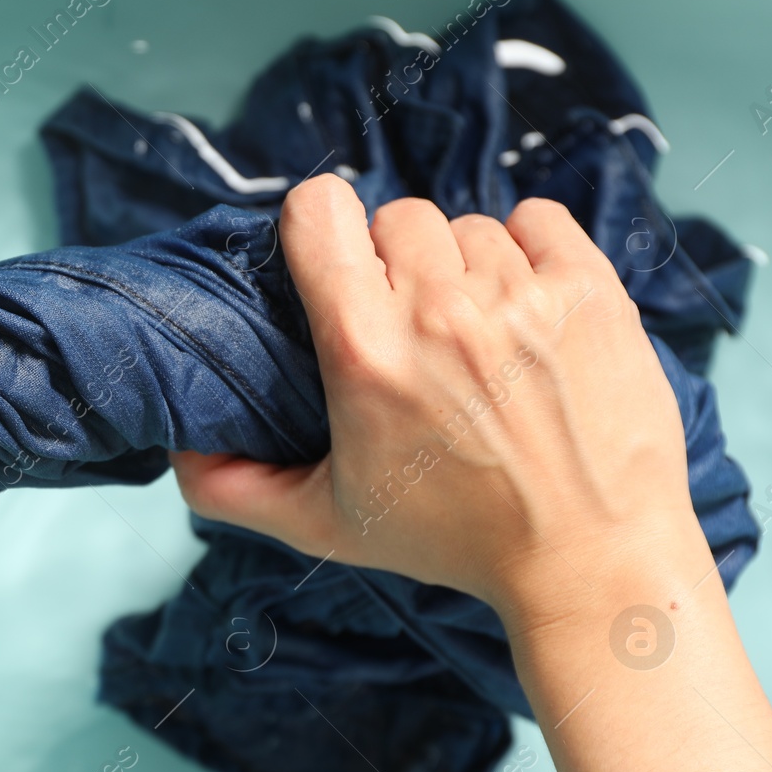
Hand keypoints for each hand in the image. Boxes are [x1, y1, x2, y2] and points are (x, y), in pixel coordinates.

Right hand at [169, 174, 701, 624]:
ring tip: (478, 333)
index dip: (319, 226)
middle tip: (413, 326)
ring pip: (468, 226)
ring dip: (464, 267)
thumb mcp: (327, 525)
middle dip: (396, 263)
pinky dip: (530, 248)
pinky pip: (540, 219)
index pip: (319, 210)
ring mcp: (524, 296)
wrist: (590, 561)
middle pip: (396, 216)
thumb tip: (179, 450)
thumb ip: (236, 489)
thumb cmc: (456, 541)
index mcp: (366, 351)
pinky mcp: (592, 292)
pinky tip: (526, 304)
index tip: (336, 264)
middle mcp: (441, 311)